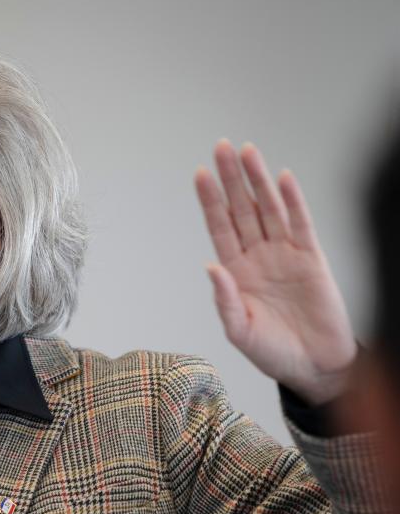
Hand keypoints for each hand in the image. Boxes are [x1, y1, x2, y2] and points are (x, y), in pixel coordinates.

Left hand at [194, 139, 356, 405]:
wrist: (314, 367)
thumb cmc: (273, 351)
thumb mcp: (239, 332)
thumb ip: (225, 301)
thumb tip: (212, 268)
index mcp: (236, 271)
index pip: (220, 227)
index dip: (210, 201)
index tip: (200, 174)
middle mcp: (258, 256)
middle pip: (242, 209)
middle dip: (231, 179)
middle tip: (221, 147)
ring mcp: (285, 254)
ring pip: (269, 209)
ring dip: (258, 180)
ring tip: (248, 152)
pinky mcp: (312, 259)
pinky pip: (301, 224)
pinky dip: (293, 201)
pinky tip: (283, 179)